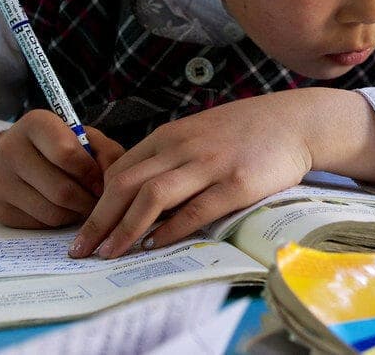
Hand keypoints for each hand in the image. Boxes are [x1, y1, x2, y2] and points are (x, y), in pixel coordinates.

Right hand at [0, 109, 124, 228]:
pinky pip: (41, 224)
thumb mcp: (86, 138)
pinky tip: (64, 209)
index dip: (91, 173)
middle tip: (99, 201)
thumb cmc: (62, 145)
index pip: (67, 154)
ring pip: (53, 212)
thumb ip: (107, 153)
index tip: (103, 181)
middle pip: (61, 190)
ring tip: (84, 204)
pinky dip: (60, 221)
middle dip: (89, 200)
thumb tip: (112, 186)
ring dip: (77, 213)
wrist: (17, 157)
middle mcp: (9, 150)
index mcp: (34, 123)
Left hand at [68, 88, 374, 258]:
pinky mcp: (237, 183)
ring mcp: (210, 164)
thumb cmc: (243, 132)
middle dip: (98, 220)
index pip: (119, 170)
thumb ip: (167, 158)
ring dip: (125, 229)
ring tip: (109, 253)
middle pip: (126, 184)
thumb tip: (134, 193)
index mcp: (170, 136)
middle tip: (81, 249)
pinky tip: (156, 244)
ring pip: (153, 197)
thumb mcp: (197, 134)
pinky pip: (196, 209)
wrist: (294, 121)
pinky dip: (171, 229)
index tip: (82, 229)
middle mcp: (184, 147)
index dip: (95, 203)